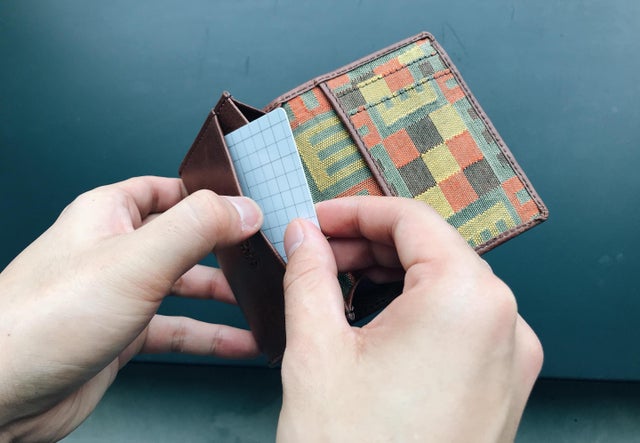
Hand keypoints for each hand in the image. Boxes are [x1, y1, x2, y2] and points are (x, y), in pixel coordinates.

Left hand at [0, 177, 261, 440]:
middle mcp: (115, 250)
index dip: (211, 194)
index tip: (251, 205)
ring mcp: (119, 294)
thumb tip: (245, 208)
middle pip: (184, 240)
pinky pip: (177, 329)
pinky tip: (239, 343)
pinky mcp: (123, 334)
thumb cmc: (46, 319)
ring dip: (224, 297)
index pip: (170, 189)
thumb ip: (196, 228)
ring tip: (262, 301)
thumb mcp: (136, 260)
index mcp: (110, 214)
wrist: (2, 394)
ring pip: (184, 287)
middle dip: (226, 249)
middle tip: (265, 254)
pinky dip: (210, 335)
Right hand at [277, 196, 541, 442]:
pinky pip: (461, 322)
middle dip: (369, 244)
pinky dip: (417, 308)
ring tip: (338, 285)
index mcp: (466, 299)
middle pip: (431, 249)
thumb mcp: (315, 349)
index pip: (410, 220)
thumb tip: (303, 234)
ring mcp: (512, 358)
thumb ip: (309, 274)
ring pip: (447, 284)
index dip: (355, 212)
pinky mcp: (504, 386)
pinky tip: (375, 318)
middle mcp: (505, 323)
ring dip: (391, 275)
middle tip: (318, 253)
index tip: (316, 220)